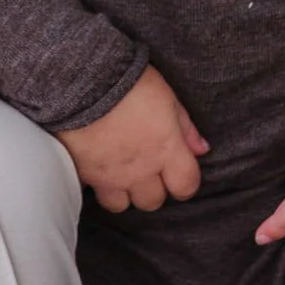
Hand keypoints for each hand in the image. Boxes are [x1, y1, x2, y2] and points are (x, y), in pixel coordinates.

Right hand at [62, 65, 208, 213]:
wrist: (83, 80)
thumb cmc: (129, 82)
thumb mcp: (166, 96)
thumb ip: (185, 127)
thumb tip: (201, 150)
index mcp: (166, 150)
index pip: (186, 186)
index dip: (184, 184)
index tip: (177, 174)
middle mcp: (140, 170)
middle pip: (152, 201)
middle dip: (151, 189)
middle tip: (144, 170)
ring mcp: (110, 175)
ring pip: (120, 205)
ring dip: (121, 192)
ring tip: (118, 173)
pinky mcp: (82, 174)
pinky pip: (90, 192)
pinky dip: (93, 184)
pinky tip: (94, 167)